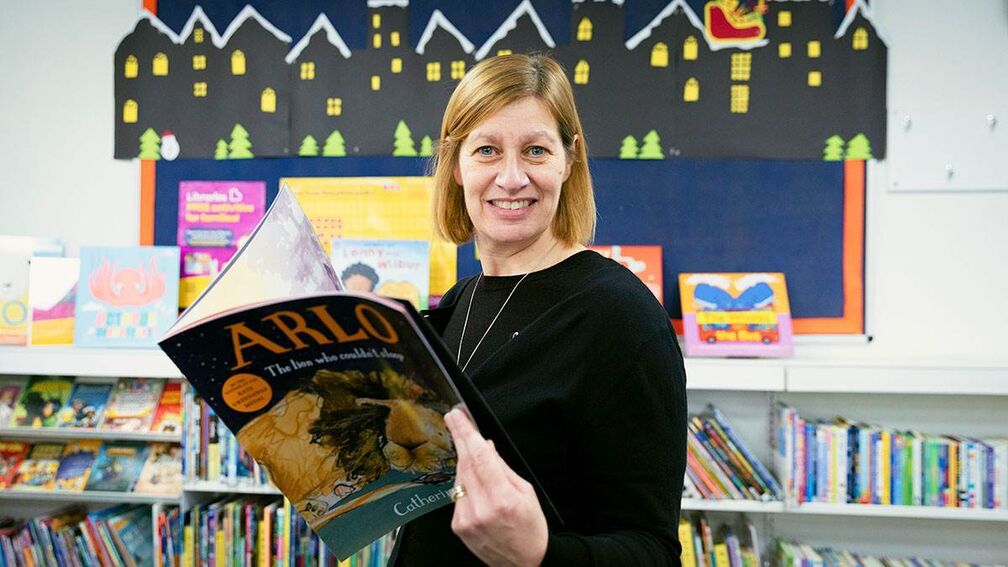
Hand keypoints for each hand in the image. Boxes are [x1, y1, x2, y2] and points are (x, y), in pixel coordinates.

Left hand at [444, 408, 548, 566]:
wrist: (523, 563)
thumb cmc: (530, 527)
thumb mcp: (526, 492)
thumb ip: (502, 468)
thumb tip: (485, 446)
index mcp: (503, 499)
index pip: (481, 458)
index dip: (467, 434)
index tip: (458, 416)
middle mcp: (482, 509)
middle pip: (466, 464)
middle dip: (460, 438)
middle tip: (453, 417)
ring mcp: (467, 519)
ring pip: (459, 478)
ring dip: (463, 460)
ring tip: (469, 450)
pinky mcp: (458, 526)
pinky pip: (458, 494)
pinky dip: (464, 482)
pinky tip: (474, 481)